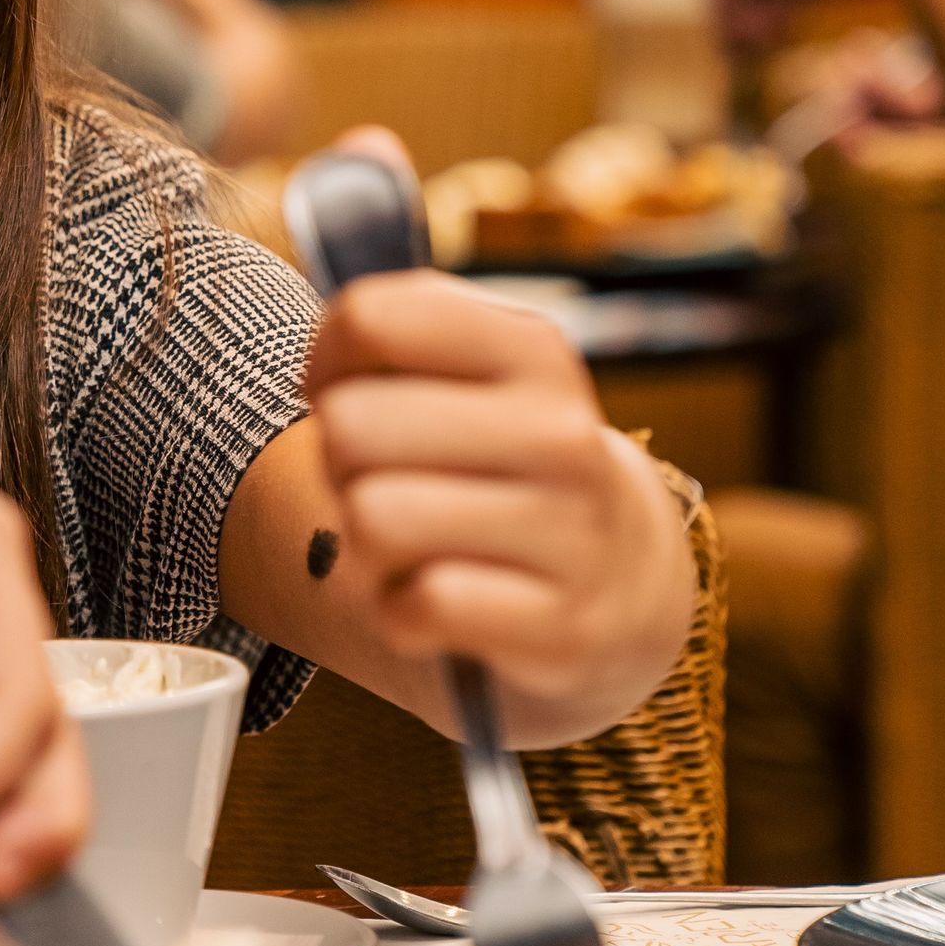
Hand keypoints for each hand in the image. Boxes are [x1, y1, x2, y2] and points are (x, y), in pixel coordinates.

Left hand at [304, 275, 691, 729]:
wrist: (621, 577)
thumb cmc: (504, 464)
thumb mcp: (472, 379)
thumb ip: (391, 338)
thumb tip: (323, 367)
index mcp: (534, 352)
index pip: (370, 318)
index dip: (327, 362)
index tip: (347, 391)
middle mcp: (561, 434)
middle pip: (351, 424)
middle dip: (341, 462)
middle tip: (384, 481)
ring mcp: (572, 533)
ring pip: (374, 518)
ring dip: (365, 545)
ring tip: (411, 545)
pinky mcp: (562, 626)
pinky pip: (417, 605)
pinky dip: (401, 614)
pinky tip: (434, 603)